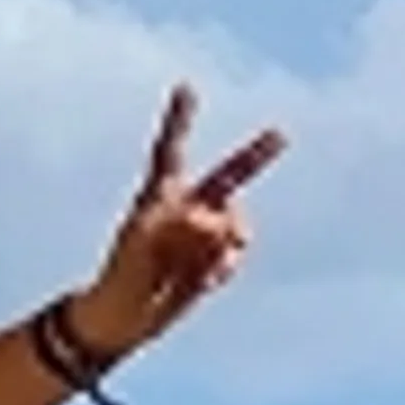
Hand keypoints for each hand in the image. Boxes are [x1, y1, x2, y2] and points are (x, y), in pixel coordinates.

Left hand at [76, 85, 284, 362]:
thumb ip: (185, 227)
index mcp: (159, 195)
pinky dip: (224, 267)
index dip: (180, 119)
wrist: (124, 317)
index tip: (186, 87)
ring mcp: (202, 235)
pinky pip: (234, 255)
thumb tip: (220, 221)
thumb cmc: (123, 274)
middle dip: (255, 156)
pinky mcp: (213, 260)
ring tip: (193, 268)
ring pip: (235, 225)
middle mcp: (186, 208)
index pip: (171, 150)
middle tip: (280, 134)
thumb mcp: (148, 245)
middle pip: (227, 178)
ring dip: (223, 244)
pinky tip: (202, 283)